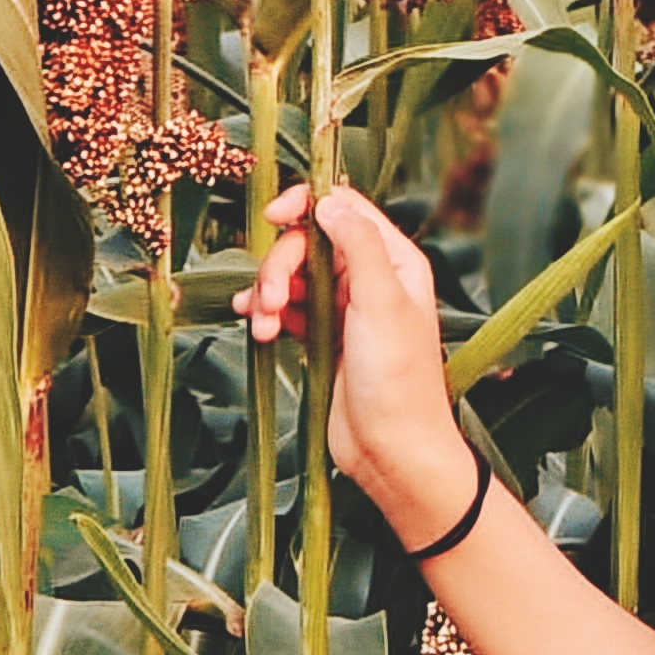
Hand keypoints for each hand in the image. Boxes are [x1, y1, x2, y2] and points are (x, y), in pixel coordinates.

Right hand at [241, 181, 483, 545]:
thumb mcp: (381, 302)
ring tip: (261, 324)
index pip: (344, 207)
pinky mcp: (323, 338)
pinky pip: (286, 309)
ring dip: (268, 292)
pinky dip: (266, 314)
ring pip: (292, 276)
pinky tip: (256, 329)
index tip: (272, 219)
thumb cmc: (398, 380)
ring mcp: (345, 308)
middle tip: (268, 299)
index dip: (304, 205)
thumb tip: (327, 202)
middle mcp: (370, 277)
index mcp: (394, 260)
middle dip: (280, 264)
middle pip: (308, 241)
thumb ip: (358, 245)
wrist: (393, 451)